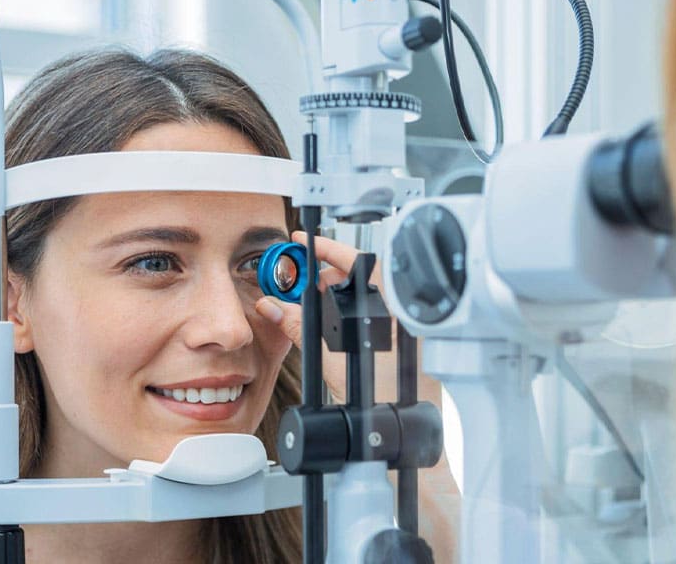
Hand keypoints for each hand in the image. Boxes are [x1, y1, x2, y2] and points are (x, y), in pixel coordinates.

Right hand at [254, 231, 440, 406]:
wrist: (399, 433)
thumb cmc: (378, 401)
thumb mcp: (330, 359)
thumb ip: (299, 327)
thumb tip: (273, 308)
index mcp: (388, 306)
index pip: (354, 261)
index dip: (325, 248)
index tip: (302, 242)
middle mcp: (400, 311)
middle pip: (357, 277)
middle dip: (323, 277)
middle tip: (296, 283)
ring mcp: (402, 326)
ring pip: (363, 296)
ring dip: (334, 296)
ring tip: (308, 306)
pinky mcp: (400, 341)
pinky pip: (372, 313)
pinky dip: (348, 312)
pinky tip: (330, 325)